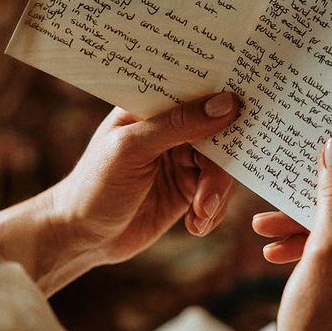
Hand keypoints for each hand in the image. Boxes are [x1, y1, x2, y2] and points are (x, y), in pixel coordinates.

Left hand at [49, 91, 238, 267]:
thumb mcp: (132, 149)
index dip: (224, 98)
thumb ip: (178, 125)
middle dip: (220, 168)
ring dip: (217, 195)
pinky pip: (217, 195)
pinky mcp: (187, 190)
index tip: (250, 112)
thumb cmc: (94, 186)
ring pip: (222, 168)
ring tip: (200, 216)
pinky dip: (213, 212)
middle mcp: (170, 129)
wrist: (81, 239)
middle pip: (219, 135)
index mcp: (152, 107)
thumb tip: (226, 104)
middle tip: (208, 197)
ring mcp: (181, 160)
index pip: (197, 91)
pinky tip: (196, 226)